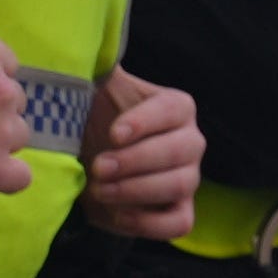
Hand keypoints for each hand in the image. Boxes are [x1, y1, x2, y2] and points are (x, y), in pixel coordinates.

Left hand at [78, 72, 204, 240]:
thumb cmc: (92, 121)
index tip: (113, 133)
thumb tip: (94, 54)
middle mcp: (191, 141)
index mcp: (177, 108)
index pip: (174, 111)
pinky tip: (116, 212)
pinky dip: (148, 222)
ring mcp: (189, 178)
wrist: (86, 159)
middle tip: (99, 167)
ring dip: (137, 190)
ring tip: (99, 188)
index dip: (146, 122)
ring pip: (180, 185)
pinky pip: (179, 223)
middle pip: (180, 151)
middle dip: (136, 161)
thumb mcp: (94, 91)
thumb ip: (98, 70)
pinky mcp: (179, 212)